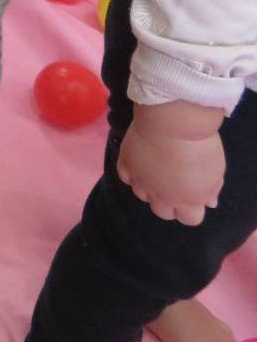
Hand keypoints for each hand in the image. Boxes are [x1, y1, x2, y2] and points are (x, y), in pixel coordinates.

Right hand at [118, 100, 226, 224]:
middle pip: (163, 213)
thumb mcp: (216, 171)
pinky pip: (126, 177)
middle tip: (175, 184)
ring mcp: (141, 181)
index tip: (194, 195)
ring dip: (150, 188)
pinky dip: (133, 173)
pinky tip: (141, 163)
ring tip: (157, 171)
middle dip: (170, 203)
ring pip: (142, 196)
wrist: (172, 122)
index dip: (192, 209)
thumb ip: (211, 190)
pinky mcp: (126, 164)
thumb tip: (209, 202)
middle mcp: (162, 196)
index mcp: (188, 201)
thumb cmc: (200, 146)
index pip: (190, 220)